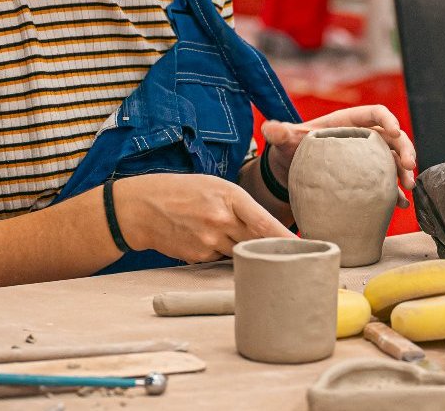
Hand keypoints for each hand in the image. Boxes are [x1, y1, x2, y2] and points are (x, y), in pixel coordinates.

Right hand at [113, 174, 292, 263]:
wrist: (139, 208)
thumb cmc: (179, 191)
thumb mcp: (212, 185)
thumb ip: (239, 205)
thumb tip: (264, 228)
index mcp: (228, 196)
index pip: (264, 222)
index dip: (286, 238)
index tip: (304, 247)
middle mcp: (221, 220)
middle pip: (256, 241)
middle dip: (269, 247)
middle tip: (284, 253)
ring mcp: (209, 241)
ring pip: (239, 251)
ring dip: (240, 247)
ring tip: (220, 232)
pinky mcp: (198, 256)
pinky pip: (219, 258)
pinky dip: (219, 251)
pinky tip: (203, 237)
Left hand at [261, 106, 418, 202]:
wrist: (290, 172)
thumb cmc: (291, 149)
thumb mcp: (285, 140)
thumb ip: (279, 133)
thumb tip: (269, 129)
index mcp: (348, 122)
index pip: (375, 113)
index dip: (388, 119)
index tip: (395, 132)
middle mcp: (362, 139)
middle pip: (392, 138)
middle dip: (405, 149)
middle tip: (410, 166)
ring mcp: (366, 159)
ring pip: (394, 160)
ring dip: (405, 171)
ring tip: (409, 187)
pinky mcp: (366, 179)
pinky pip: (386, 184)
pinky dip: (395, 193)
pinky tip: (402, 204)